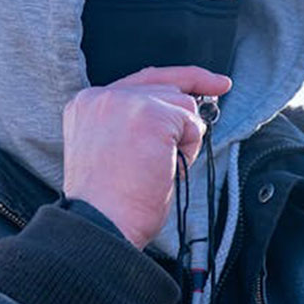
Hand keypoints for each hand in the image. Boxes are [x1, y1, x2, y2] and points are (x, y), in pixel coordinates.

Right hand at [61, 66, 230, 246]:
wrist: (102, 224)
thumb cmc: (111, 203)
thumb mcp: (113, 150)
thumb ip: (135, 122)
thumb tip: (185, 111)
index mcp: (87, 105)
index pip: (144, 80)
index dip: (184, 79)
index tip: (215, 83)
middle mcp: (102, 96)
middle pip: (168, 90)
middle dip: (182, 122)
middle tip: (167, 161)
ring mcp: (126, 102)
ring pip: (183, 105)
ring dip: (182, 140)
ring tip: (155, 169)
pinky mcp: (151, 114)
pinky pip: (192, 123)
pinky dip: (189, 148)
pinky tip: (165, 168)